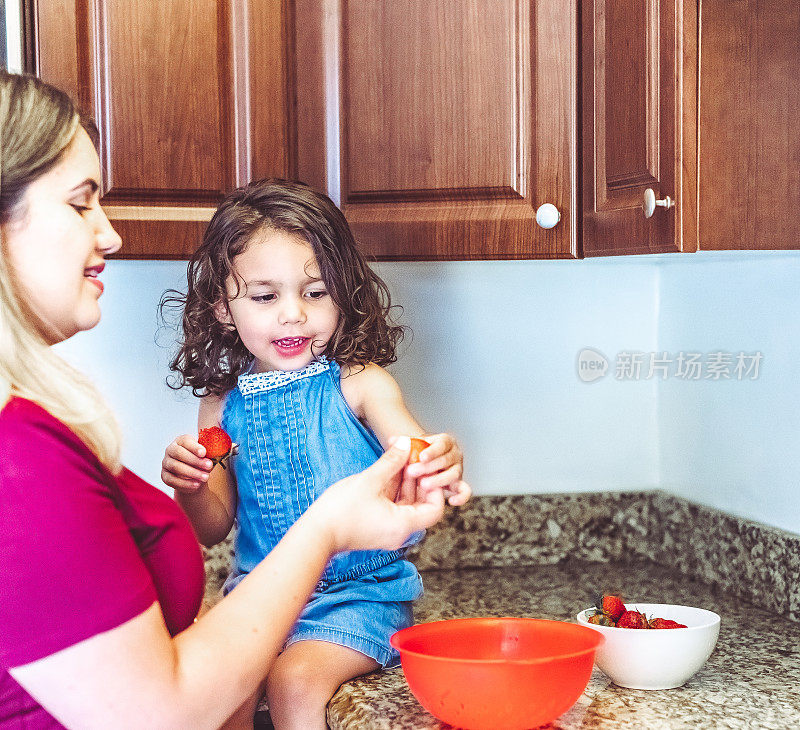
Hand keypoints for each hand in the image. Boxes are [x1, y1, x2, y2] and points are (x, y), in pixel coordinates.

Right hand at [161, 434, 213, 493]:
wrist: (194, 475)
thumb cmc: (201, 460)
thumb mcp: (206, 454)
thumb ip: (209, 452)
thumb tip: (215, 453)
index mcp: (181, 441)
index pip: (185, 441)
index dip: (194, 447)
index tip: (204, 453)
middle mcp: (170, 450)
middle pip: (179, 453)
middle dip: (195, 460)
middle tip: (209, 466)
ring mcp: (166, 463)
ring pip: (176, 467)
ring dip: (192, 473)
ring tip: (205, 477)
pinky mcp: (165, 475)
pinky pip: (172, 480)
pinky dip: (185, 483)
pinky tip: (196, 485)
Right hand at [307, 437, 445, 552]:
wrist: (316, 534)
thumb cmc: (341, 511)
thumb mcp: (370, 480)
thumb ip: (391, 461)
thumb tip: (405, 443)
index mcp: (404, 524)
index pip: (435, 508)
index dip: (434, 486)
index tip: (424, 468)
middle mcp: (400, 532)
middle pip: (421, 504)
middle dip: (418, 478)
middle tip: (412, 456)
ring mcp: (388, 531)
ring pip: (405, 503)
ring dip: (404, 481)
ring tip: (399, 458)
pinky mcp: (377, 527)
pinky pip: (393, 507)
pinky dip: (392, 490)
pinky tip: (387, 470)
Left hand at [401, 432, 470, 506]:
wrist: (423, 464)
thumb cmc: (416, 454)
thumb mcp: (409, 447)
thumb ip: (401, 443)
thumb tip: (393, 440)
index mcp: (445, 441)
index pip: (442, 444)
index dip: (432, 451)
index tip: (421, 457)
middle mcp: (454, 454)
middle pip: (446, 460)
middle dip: (430, 467)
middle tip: (413, 472)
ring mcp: (457, 469)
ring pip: (454, 474)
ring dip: (439, 480)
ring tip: (424, 485)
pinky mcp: (458, 484)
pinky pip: (463, 491)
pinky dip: (460, 496)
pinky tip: (451, 501)